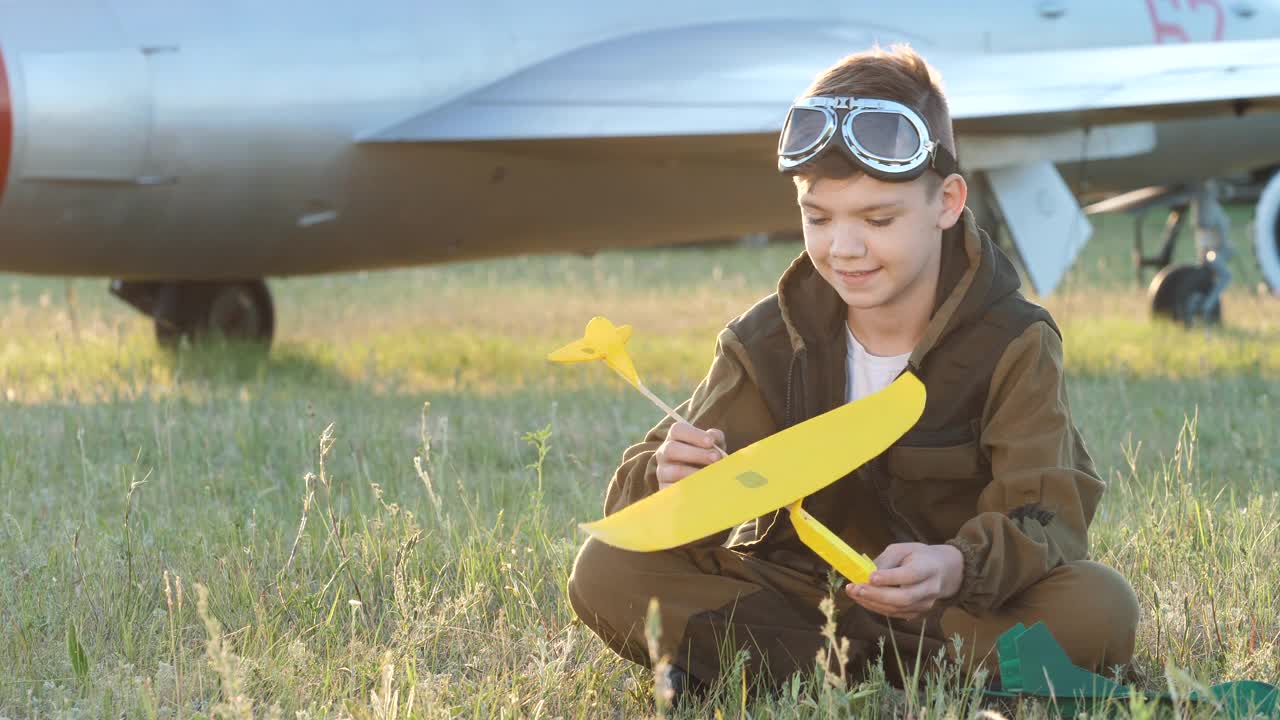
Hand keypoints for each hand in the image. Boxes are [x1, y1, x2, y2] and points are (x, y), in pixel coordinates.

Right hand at [655, 422, 724, 488]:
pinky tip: (704, 488)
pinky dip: (691, 488)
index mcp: (674, 438)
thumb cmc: (707, 459)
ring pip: (674, 471)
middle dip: (696, 453)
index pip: (677, 430)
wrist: (703, 483)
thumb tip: (713, 437)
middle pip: (671, 448)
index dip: (694, 434)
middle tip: (716, 458)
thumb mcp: (712, 446)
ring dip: (695, 472)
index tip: (711, 442)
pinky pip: (675, 489)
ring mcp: (662, 472)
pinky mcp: (664, 490)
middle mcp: (664, 453)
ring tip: (713, 474)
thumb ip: (715, 438)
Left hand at [844, 543, 963, 619]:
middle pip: (904, 597)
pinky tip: (862, 599)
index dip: (890, 578)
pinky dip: (876, 607)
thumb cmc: (918, 556)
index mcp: (928, 568)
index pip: (910, 575)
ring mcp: (925, 604)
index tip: (870, 577)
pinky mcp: (917, 613)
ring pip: (897, 608)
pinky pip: (894, 613)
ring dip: (872, 602)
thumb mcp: (903, 549)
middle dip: (876, 595)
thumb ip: (885, 560)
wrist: (943, 571)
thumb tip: (865, 574)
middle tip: (855, 589)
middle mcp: (930, 589)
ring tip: (853, 592)